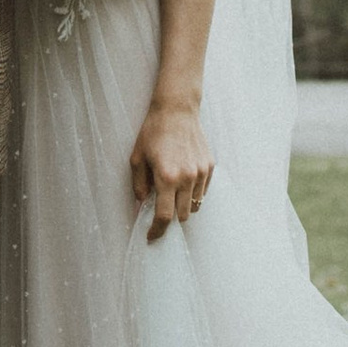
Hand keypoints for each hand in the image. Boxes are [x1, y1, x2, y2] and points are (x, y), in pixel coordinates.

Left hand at [130, 92, 214, 240]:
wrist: (177, 110)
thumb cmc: (154, 132)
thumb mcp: (138, 158)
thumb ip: (139, 185)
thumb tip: (142, 204)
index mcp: (166, 177)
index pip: (164, 216)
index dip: (157, 231)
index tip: (151, 237)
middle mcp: (187, 178)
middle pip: (181, 215)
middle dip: (170, 218)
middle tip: (160, 209)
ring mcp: (201, 173)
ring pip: (194, 205)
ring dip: (182, 205)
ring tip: (172, 191)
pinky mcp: (210, 167)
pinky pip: (203, 191)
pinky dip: (193, 193)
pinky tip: (184, 180)